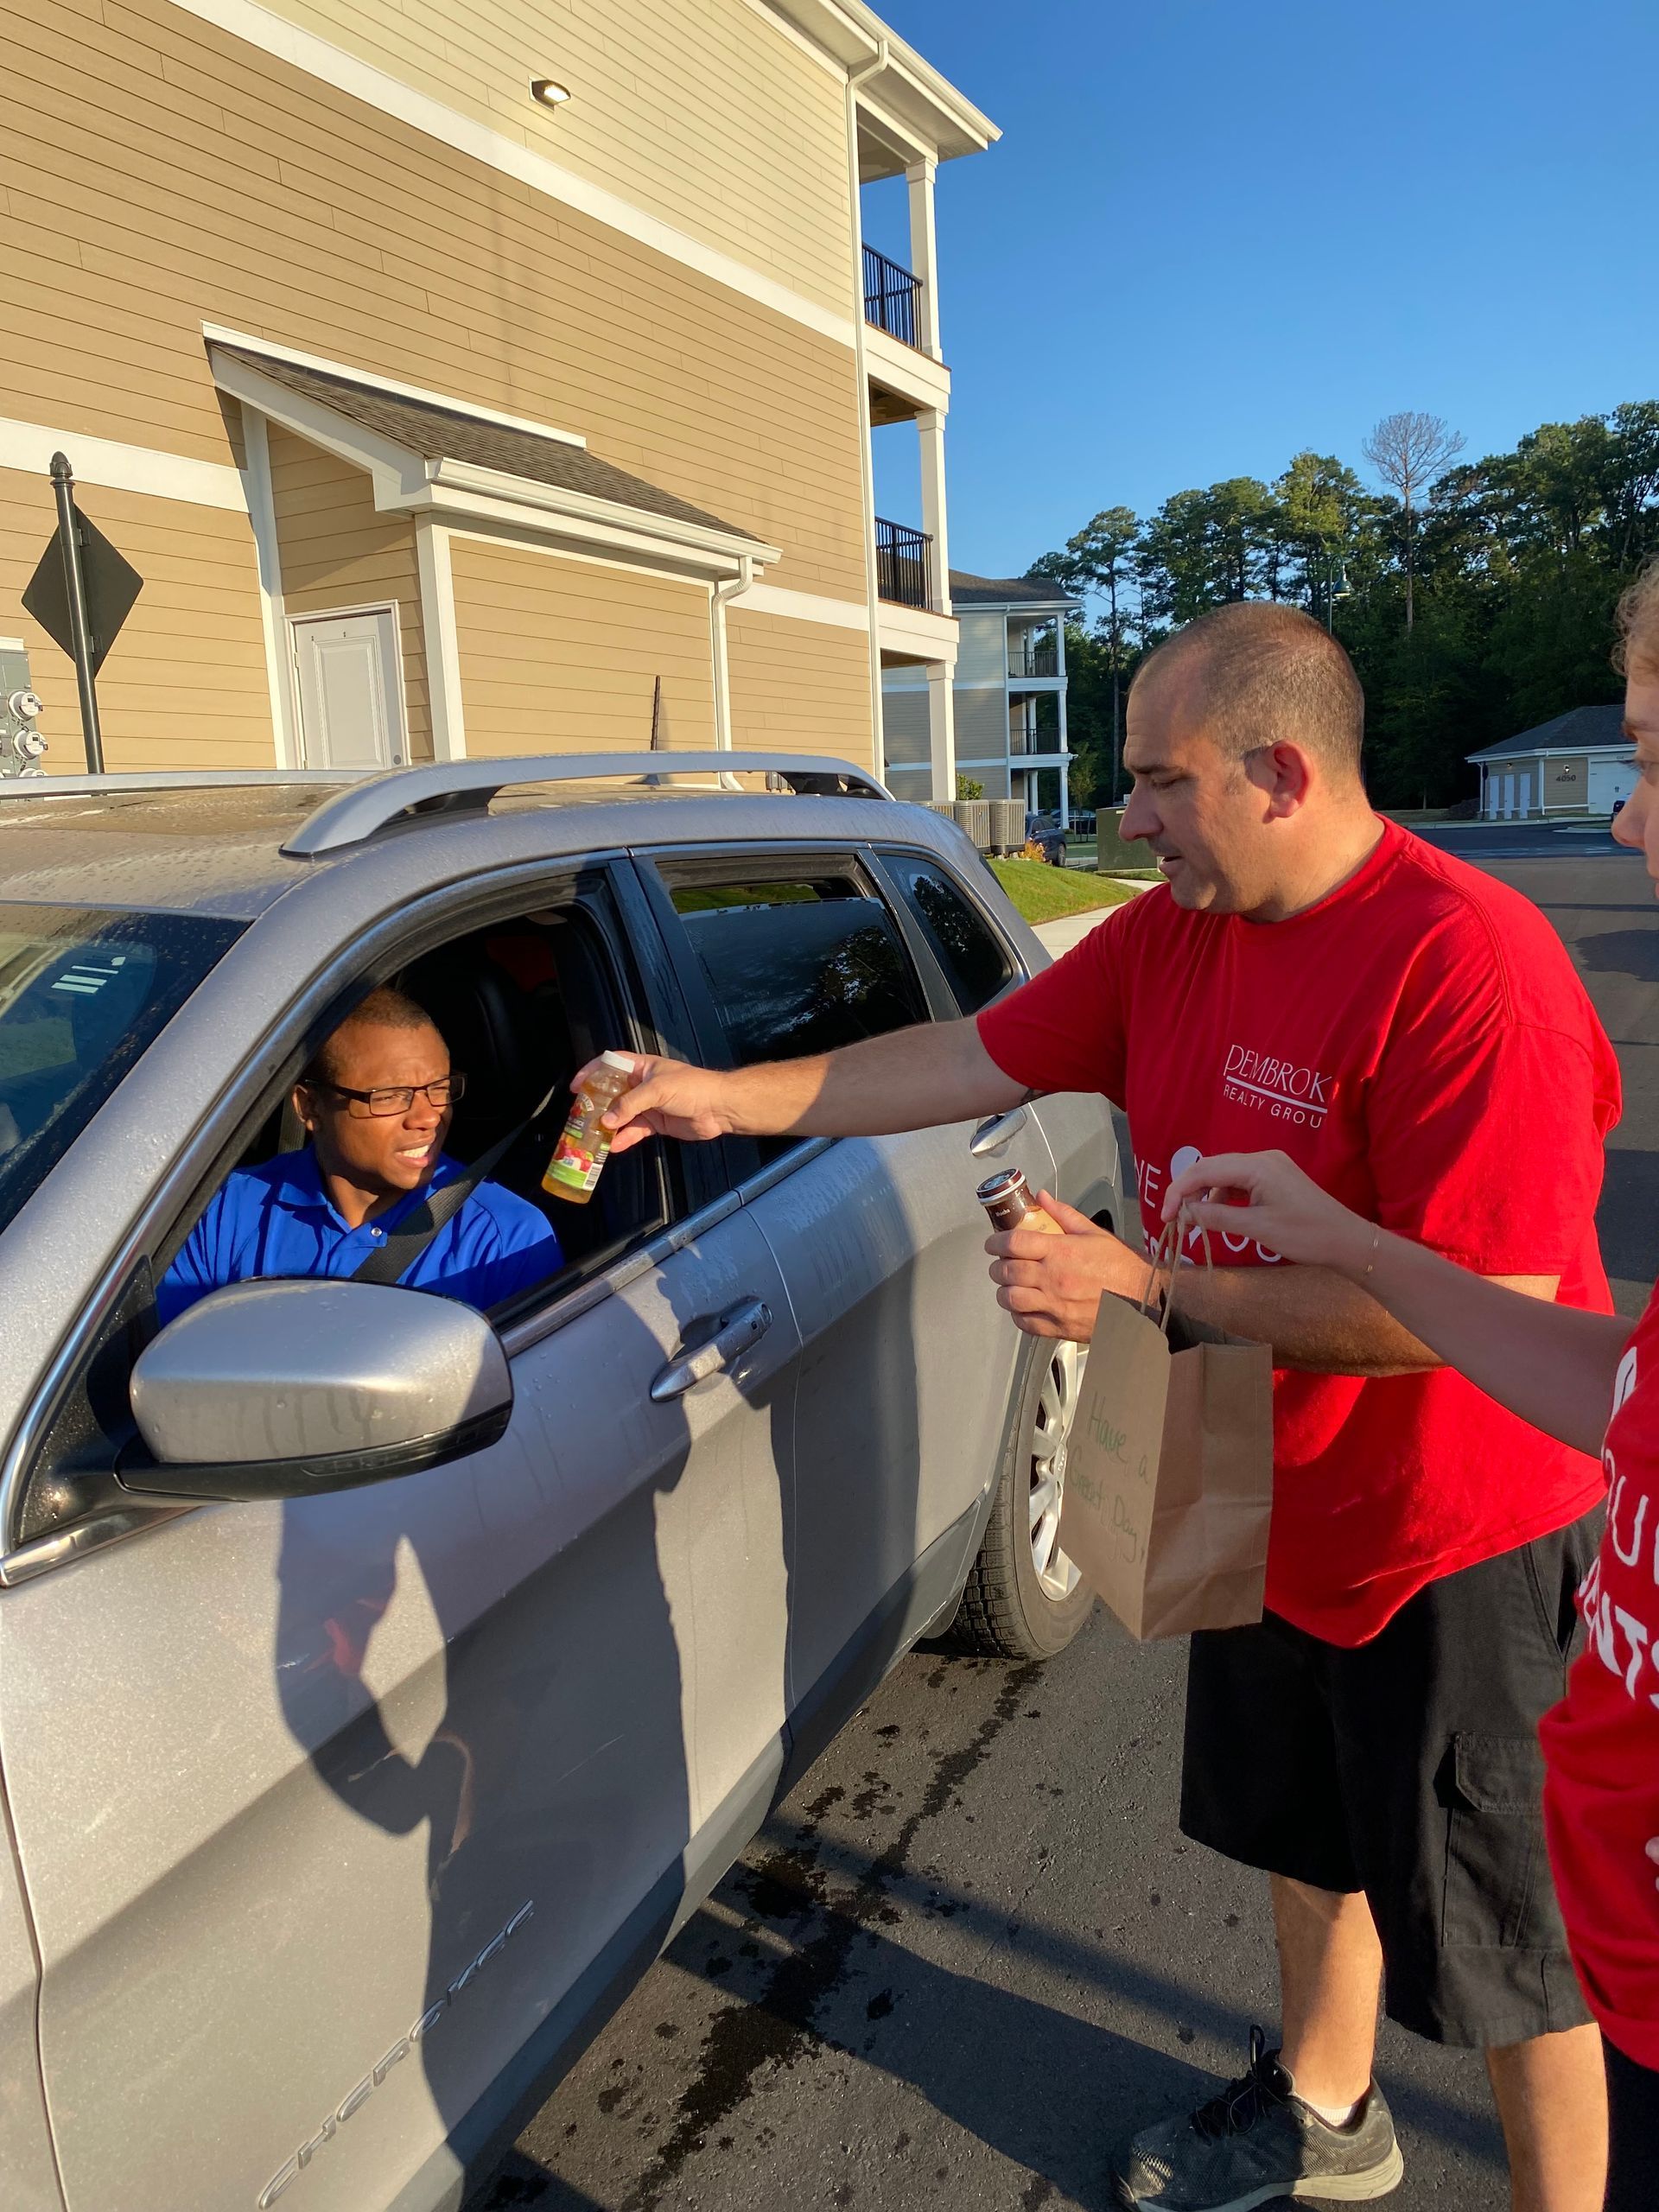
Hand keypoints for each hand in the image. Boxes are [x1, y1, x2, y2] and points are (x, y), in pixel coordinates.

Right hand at [572, 1050, 737, 1153]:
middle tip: (580, 1117)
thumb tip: (607, 1120)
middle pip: (612, 1093)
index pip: (611, 1064)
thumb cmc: (691, 1088)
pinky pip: (634, 1131)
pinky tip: (613, 1147)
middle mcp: (642, 1085)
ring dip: (608, 1126)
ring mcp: (649, 1105)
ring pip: (622, 1115)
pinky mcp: (656, 1124)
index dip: (592, 1072)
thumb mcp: (657, 1089)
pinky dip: (624, 1139)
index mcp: (642, 1067)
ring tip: (592, 1137)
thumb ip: (630, 1103)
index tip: (576, 1086)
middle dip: (596, 1105)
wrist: (719, 1108)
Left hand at [985, 1191, 1154, 1340]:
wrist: (1145, 1300)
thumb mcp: (1094, 1233)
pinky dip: (1017, 1314)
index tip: (993, 1243)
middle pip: (1006, 1271)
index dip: (996, 1241)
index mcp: (1061, 1251)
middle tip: (999, 1263)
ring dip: (1003, 1291)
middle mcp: (1054, 1279)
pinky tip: (1023, 1306)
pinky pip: (1025, 1322)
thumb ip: (1064, 1214)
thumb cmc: (1123, 1267)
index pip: (1014, 1243)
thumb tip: (1042, 1198)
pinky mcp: (1059, 1327)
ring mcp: (1055, 1305)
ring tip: (1008, 1285)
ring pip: (1010, 1298)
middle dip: (997, 1266)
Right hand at [1161, 1150, 1372, 1273]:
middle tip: (1174, 1220)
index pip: (1204, 1171)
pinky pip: (1238, 1180)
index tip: (1165, 1218)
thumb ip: (1216, 1217)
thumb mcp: (1257, 1228)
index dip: (1179, 1192)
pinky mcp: (1274, 1176)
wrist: (1346, 1240)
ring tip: (1193, 1220)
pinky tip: (1217, 1214)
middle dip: (1188, 1191)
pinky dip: (1223, 1196)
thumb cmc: (1305, 1235)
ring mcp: (1269, 1165)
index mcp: (1257, 1166)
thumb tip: (1183, 1214)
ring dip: (1204, 1194)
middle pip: (1211, 1167)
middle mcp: (1261, 1158)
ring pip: (1223, 1174)